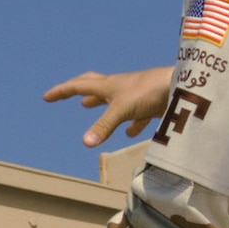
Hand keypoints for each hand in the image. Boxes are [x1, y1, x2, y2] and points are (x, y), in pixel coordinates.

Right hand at [43, 67, 175, 147]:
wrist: (182, 86)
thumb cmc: (150, 92)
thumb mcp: (122, 110)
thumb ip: (104, 126)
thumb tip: (85, 143)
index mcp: (108, 85)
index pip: (78, 86)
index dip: (61, 92)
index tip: (46, 97)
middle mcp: (119, 86)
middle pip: (92, 84)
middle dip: (76, 89)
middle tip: (65, 94)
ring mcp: (135, 93)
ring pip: (112, 97)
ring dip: (98, 102)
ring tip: (89, 106)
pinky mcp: (150, 102)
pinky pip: (135, 112)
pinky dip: (128, 121)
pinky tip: (130, 131)